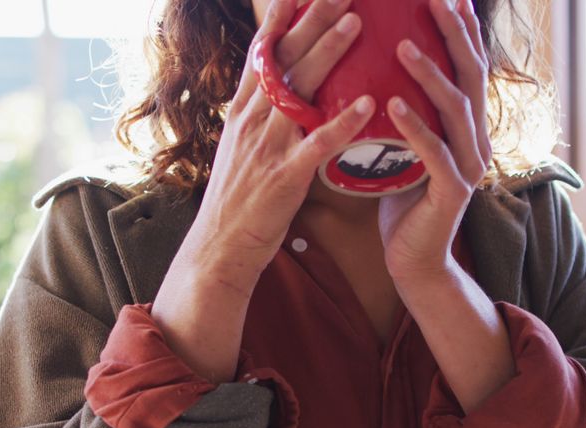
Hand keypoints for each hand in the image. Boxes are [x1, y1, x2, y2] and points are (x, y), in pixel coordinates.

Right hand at [189, 0, 374, 289]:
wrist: (220, 247)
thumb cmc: (239, 198)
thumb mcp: (243, 146)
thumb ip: (263, 114)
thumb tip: (282, 88)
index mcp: (244, 110)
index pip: (263, 51)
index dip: (282, 16)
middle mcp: (252, 119)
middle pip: (285, 58)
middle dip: (314, 18)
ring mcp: (267, 146)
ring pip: (300, 90)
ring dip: (329, 54)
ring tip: (356, 23)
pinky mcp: (284, 177)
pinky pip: (316, 144)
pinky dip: (341, 122)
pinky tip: (366, 104)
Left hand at [378, 0, 490, 283]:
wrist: (413, 259)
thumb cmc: (401, 200)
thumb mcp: (402, 147)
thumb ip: (402, 111)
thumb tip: (371, 71)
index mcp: (465, 126)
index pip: (467, 66)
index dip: (461, 30)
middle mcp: (476, 139)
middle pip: (471, 76)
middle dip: (455, 35)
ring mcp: (469, 165)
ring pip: (457, 109)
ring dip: (431, 74)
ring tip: (405, 45)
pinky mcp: (452, 191)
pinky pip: (435, 152)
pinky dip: (415, 126)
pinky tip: (394, 104)